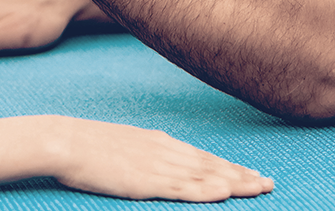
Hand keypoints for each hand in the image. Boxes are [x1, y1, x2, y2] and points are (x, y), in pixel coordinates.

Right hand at [48, 116, 273, 201]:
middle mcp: (164, 151)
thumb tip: (156, 157)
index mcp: (158, 142)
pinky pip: (182, 189)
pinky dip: (206, 191)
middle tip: (268, 183)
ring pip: (204, 176)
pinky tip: (224, 193)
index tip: (251, 173)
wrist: (65, 140)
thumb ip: (144, 152)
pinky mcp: (146, 182)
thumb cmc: (87, 145)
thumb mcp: (123, 144)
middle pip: (211, 165)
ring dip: (234, 183)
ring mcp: (156, 166)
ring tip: (259, 188)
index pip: (202, 157)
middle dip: (241, 175)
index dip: (228, 166)